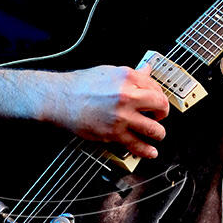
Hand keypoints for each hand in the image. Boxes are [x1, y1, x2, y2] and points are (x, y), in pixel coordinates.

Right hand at [0, 64, 168, 157]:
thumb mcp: (108, 72)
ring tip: (156, 133)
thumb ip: (131, 74)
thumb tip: (147, 71)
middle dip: (162, 112)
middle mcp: (126, 96)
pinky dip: (147, 151)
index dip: (158, 94)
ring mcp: (121, 116)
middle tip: (159, 116)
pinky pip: (136, 145)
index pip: (155, 86)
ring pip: (153, 129)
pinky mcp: (113, 133)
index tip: (156, 100)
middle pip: (160, 106)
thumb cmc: (80, 84)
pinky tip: (151, 151)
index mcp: (126, 77)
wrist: (59, 99)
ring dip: (158, 133)